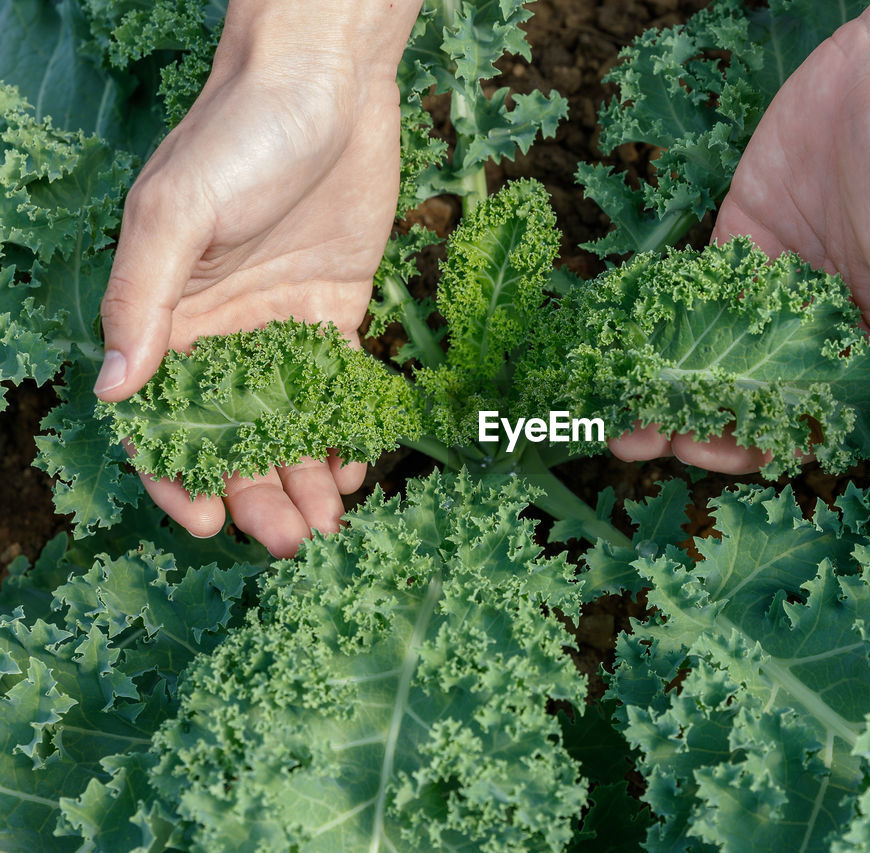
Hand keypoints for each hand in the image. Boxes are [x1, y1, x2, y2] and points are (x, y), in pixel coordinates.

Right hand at [93, 1, 419, 556]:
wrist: (326, 84)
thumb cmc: (237, 134)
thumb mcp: (178, 211)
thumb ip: (144, 297)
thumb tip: (116, 388)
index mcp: (168, 312)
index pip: (161, 415)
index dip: (178, 475)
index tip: (210, 521)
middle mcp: (221, 328)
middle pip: (234, 433)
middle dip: (258, 492)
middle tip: (293, 540)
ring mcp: (280, 322)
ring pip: (289, 420)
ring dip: (305, 474)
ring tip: (331, 522)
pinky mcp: (337, 309)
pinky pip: (340, 384)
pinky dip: (347, 429)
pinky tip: (360, 466)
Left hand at [611, 0, 869, 491]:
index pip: (804, 422)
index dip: (752, 446)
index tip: (701, 452)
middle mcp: (819, 329)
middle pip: (747, 396)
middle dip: (692, 421)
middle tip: (637, 439)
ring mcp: (775, 284)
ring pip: (711, 352)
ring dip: (664, 383)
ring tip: (612, 409)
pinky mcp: (740, 237)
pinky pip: (693, 290)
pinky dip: (656, 319)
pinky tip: (619, 342)